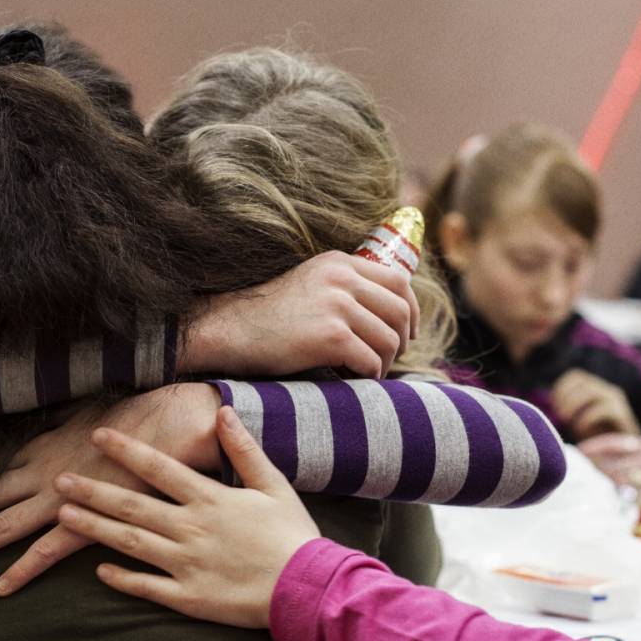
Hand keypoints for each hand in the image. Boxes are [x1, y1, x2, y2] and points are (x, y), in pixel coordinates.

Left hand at [0, 383, 220, 595]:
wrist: (169, 422)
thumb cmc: (134, 412)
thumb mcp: (86, 409)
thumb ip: (61, 420)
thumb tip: (45, 420)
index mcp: (40, 444)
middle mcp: (40, 470)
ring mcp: (60, 497)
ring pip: (1, 525)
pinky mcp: (85, 519)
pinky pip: (46, 550)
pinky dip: (22, 570)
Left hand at [56, 407, 318, 628]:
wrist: (306, 588)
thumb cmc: (292, 535)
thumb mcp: (274, 485)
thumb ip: (244, 450)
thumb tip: (223, 412)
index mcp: (210, 499)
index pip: (158, 468)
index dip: (126, 450)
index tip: (98, 436)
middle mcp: (191, 528)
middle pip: (131, 505)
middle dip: (93, 490)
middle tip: (60, 480)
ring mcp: (186, 564)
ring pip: (130, 543)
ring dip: (94, 528)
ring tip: (64, 516)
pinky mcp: (189, 597)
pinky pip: (147, 587)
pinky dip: (121, 578)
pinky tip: (99, 570)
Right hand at [182, 250, 418, 378]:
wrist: (230, 329)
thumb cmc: (269, 316)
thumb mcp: (311, 284)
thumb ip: (345, 287)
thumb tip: (387, 311)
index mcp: (340, 263)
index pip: (399, 280)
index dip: (411, 310)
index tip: (408, 332)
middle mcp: (342, 279)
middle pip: (399, 311)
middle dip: (401, 341)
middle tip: (388, 358)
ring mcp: (337, 306)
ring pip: (389, 339)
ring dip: (384, 362)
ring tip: (366, 370)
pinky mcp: (330, 336)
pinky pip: (370, 361)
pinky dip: (368, 375)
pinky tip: (351, 378)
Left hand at [552, 369, 640, 440]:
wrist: (622, 454)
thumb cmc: (595, 437)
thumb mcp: (577, 420)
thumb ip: (566, 410)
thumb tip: (549, 407)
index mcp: (595, 388)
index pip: (576, 376)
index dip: (562, 388)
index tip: (555, 405)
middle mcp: (606, 390)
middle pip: (583, 382)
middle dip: (567, 398)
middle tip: (560, 415)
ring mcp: (616, 401)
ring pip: (592, 392)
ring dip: (575, 405)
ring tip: (567, 420)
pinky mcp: (622, 414)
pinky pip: (603, 409)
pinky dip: (587, 418)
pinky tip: (580, 429)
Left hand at [579, 434, 640, 489]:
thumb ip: (635, 449)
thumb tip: (608, 453)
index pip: (614, 442)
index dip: (595, 445)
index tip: (580, 449)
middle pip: (614, 464)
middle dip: (596, 469)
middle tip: (581, 472)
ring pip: (622, 480)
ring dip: (607, 483)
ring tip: (593, 485)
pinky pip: (637, 494)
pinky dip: (624, 495)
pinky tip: (615, 497)